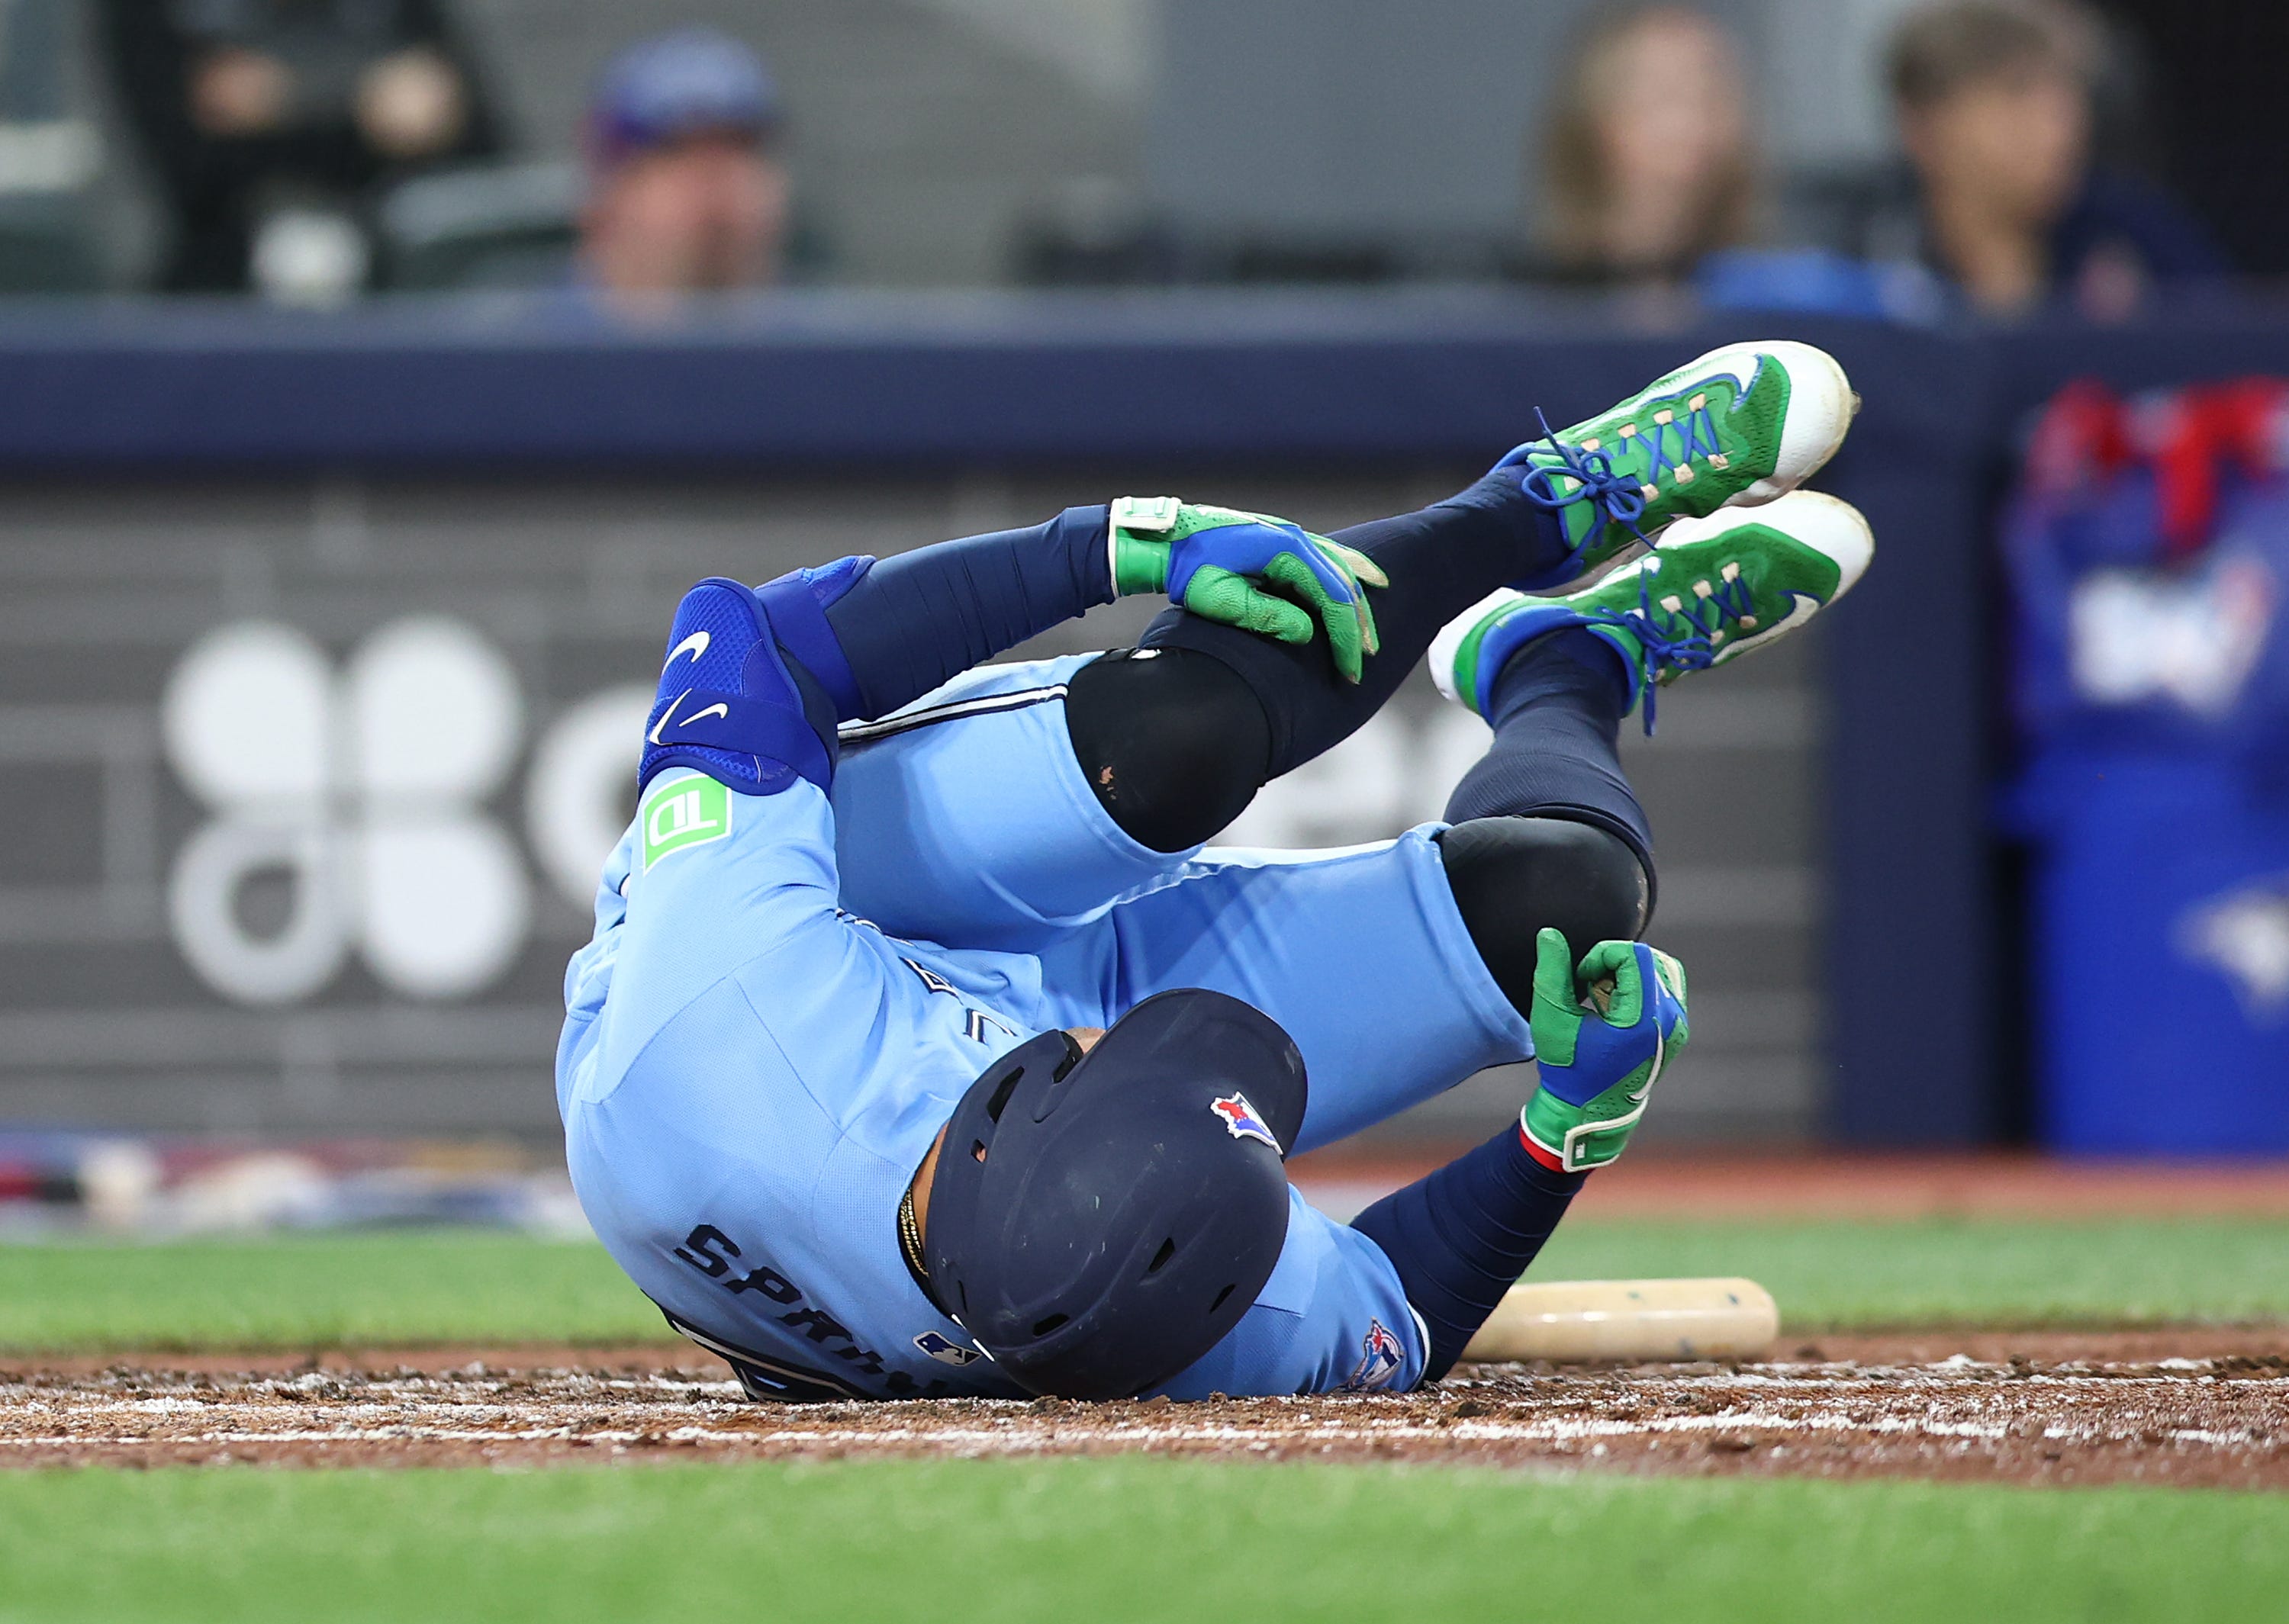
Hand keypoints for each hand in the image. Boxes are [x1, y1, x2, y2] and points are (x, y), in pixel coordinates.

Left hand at [1110, 497, 1387, 682]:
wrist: (1164, 539)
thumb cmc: (1188, 569)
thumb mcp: (1222, 598)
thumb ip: (1267, 616)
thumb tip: (1308, 633)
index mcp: (1286, 550)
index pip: (1333, 597)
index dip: (1346, 636)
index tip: (1351, 668)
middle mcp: (1295, 537)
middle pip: (1343, 583)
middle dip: (1357, 624)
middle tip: (1365, 659)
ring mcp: (1290, 534)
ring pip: (1339, 568)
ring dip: (1357, 601)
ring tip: (1369, 631)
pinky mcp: (1282, 538)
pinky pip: (1327, 556)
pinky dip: (1349, 571)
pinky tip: (1364, 580)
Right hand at [1522, 930, 1687, 1172]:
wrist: (1590, 1113)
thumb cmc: (1568, 1068)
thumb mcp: (1551, 1018)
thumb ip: (1551, 971)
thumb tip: (1550, 934)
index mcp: (1643, 1019)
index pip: (1634, 954)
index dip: (1601, 956)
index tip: (1581, 980)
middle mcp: (1670, 1020)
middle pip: (1649, 958)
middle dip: (1614, 964)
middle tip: (1590, 989)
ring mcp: (1678, 1027)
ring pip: (1661, 969)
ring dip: (1628, 973)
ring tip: (1603, 999)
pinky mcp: (1676, 1031)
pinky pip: (1666, 988)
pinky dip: (1640, 986)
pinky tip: (1614, 1008)